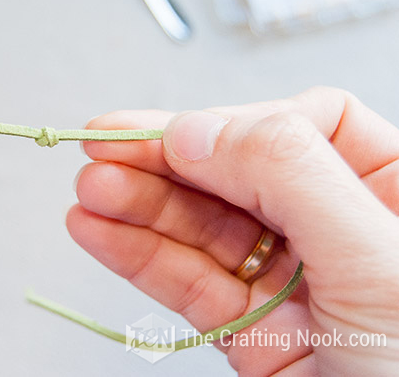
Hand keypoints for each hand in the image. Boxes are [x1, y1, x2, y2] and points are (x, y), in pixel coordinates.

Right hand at [68, 87, 398, 374]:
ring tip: (88, 192)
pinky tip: (99, 231)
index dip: (235, 124)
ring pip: (203, 228)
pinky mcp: (250, 332)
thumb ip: (290, 177)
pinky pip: (189, 284)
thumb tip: (197, 130)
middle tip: (100, 147)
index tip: (179, 138)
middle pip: (238, 172)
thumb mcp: (380, 262)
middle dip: (165, 161)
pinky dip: (139, 257)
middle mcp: (337, 230)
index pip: (306, 126)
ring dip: (138, 207)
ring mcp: (290, 282)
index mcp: (392, 194)